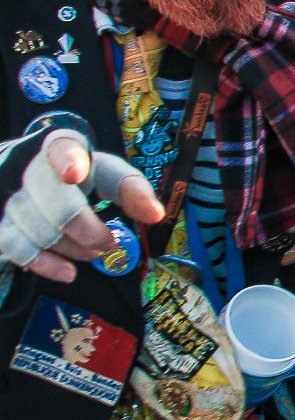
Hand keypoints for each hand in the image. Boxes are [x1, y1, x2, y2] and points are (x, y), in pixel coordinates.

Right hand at [0, 130, 162, 283]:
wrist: (47, 185)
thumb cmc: (88, 179)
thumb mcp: (113, 177)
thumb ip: (134, 191)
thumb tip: (155, 215)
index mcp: (66, 149)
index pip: (62, 146)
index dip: (67, 159)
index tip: (75, 174)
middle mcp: (35, 171)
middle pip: (51, 197)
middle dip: (84, 226)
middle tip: (110, 242)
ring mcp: (17, 199)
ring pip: (36, 225)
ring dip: (71, 246)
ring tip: (95, 252)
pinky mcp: (6, 225)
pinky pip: (15, 245)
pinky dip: (44, 263)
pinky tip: (68, 273)